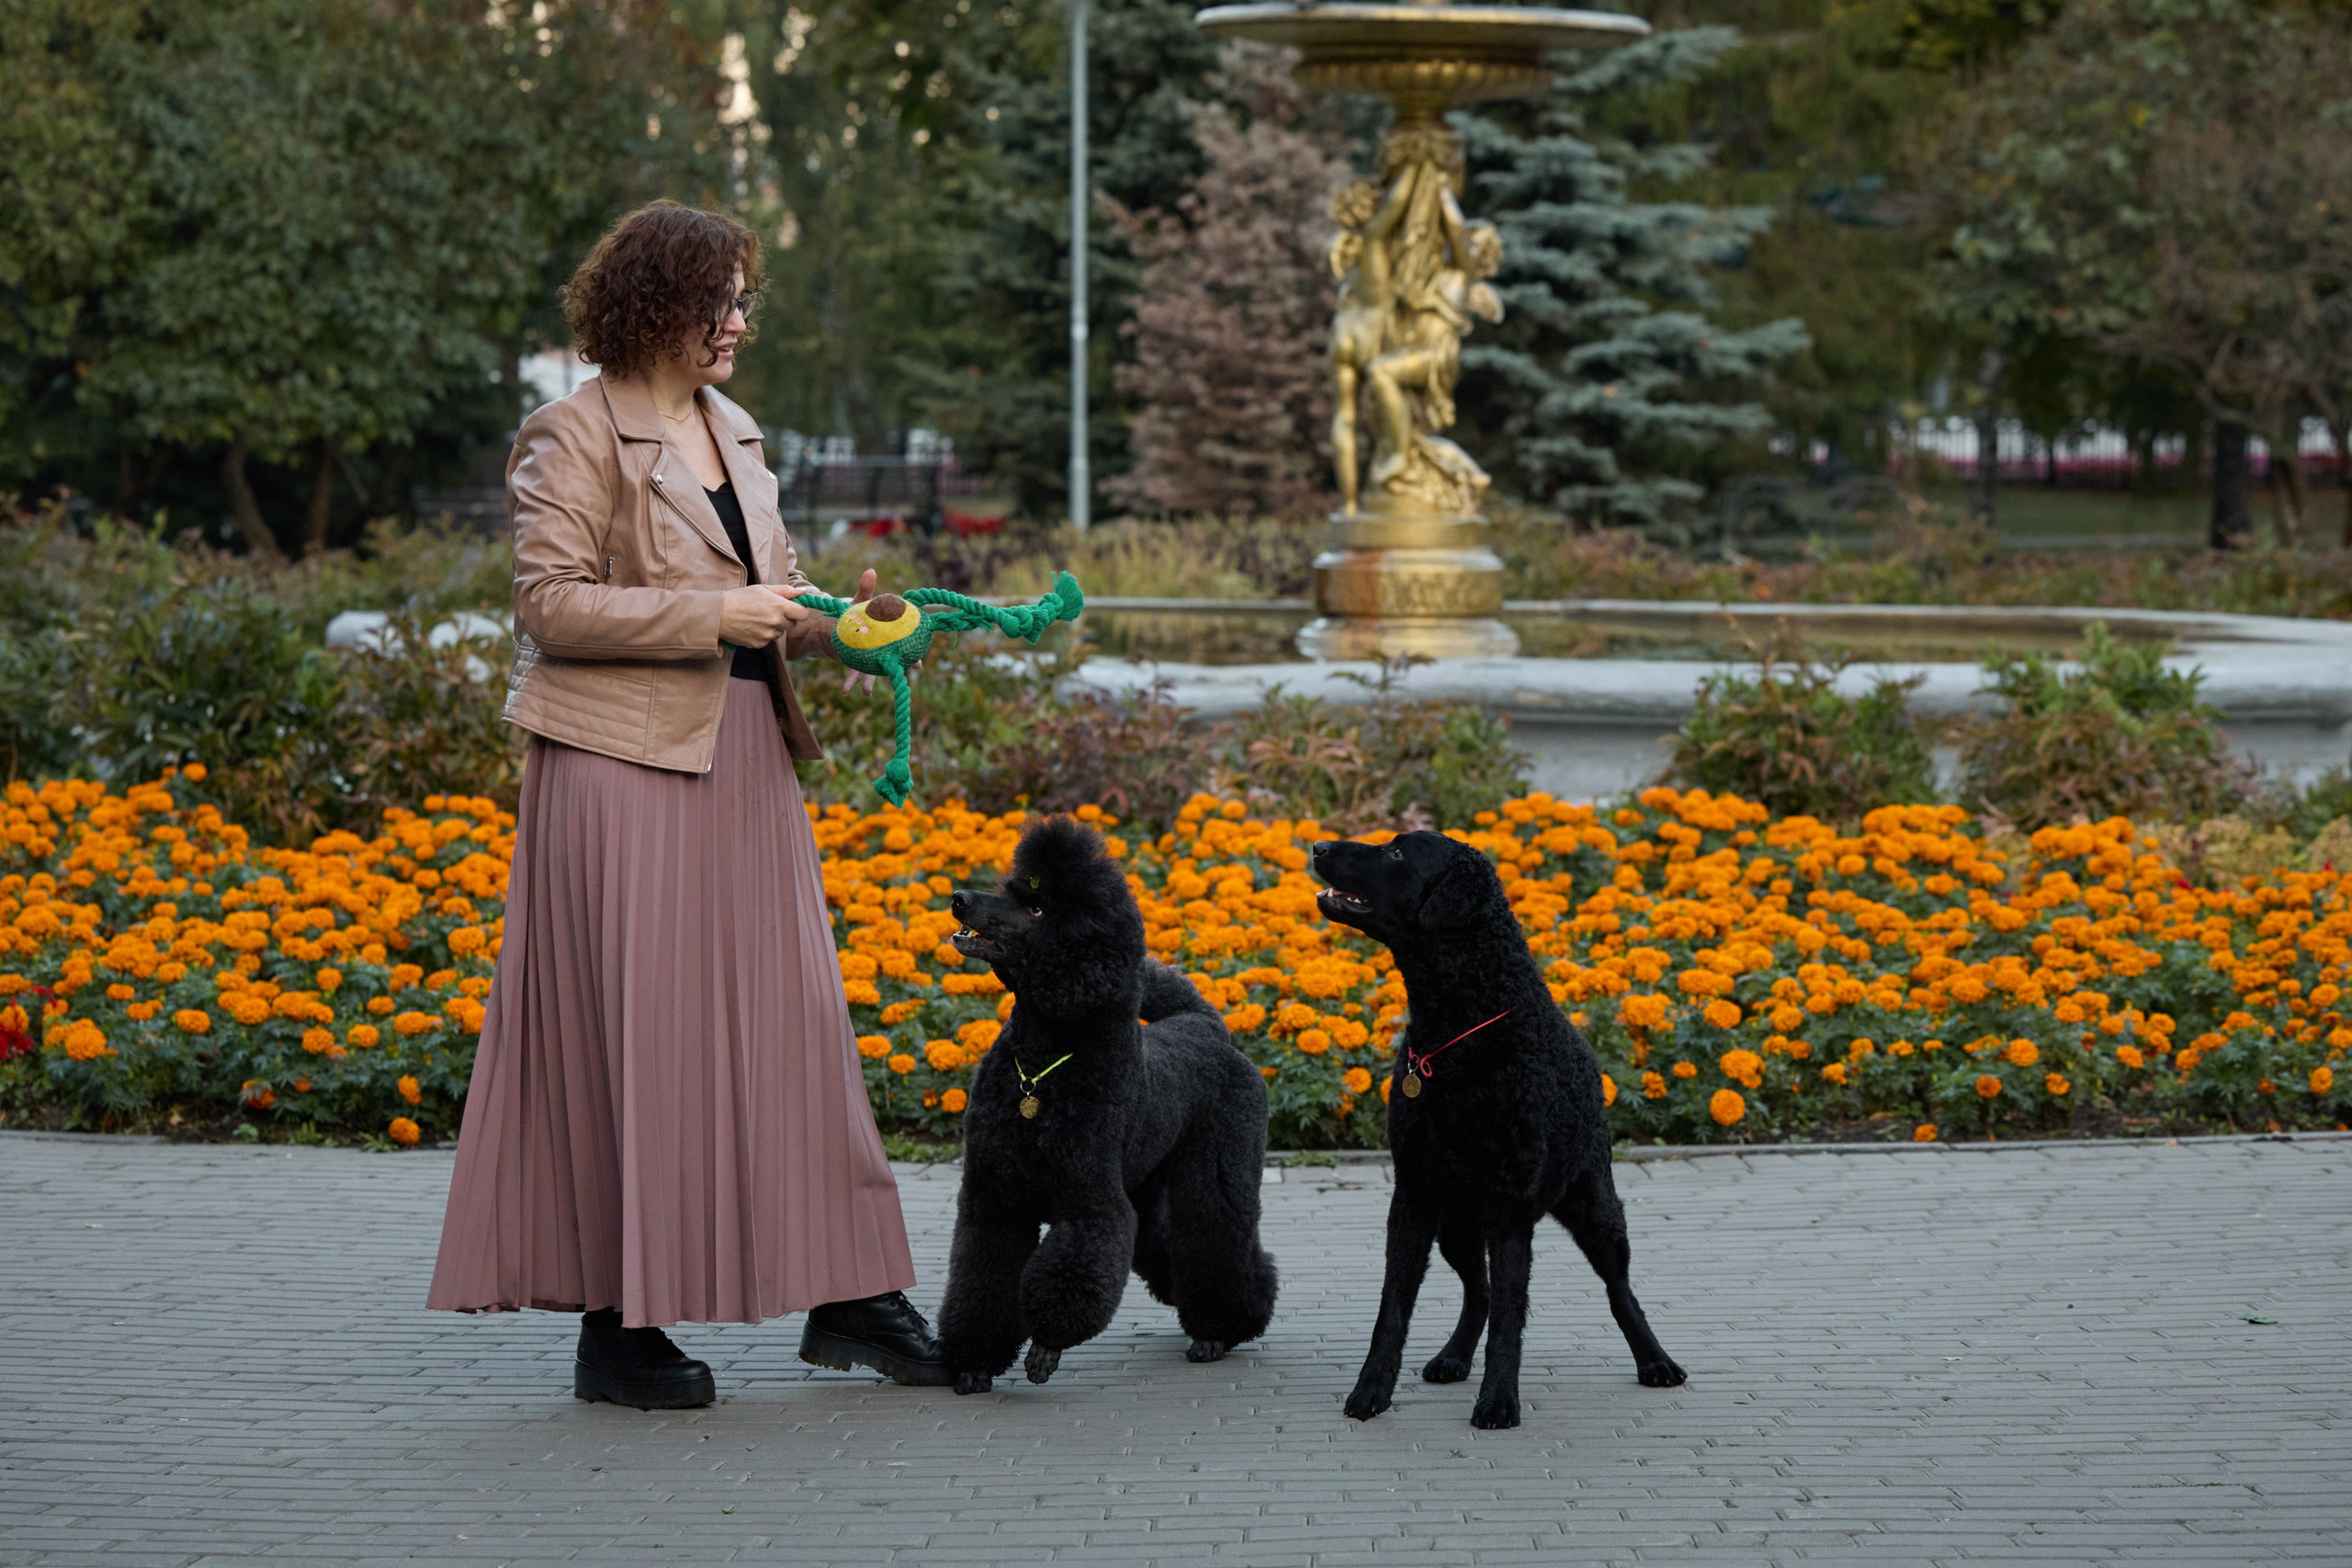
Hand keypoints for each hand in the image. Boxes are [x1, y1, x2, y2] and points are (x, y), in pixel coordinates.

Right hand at [718, 584, 814, 649]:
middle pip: (793, 625)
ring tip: (758, 618)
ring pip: (780, 633)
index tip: (794, 608)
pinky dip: (763, 635)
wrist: (718, 614)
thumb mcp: (762, 589)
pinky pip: (768, 640)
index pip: (803, 614)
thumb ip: (785, 591)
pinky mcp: (759, 644)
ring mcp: (767, 635)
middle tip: (772, 612)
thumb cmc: (740, 598)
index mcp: (778, 606)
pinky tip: (752, 626)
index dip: (800, 611)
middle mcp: (775, 622)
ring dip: (774, 627)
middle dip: (787, 619)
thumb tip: (803, 592)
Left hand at [841, 567, 921, 693]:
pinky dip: (850, 682)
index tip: (918, 665)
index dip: (914, 657)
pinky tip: (844, 691)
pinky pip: (854, 674)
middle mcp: (882, 650)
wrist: (843, 624)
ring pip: (873, 674)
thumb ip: (865, 588)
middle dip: (896, 671)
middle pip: (892, 662)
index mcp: (888, 636)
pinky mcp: (857, 664)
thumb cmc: (858, 612)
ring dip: (869, 684)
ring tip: (866, 694)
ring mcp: (870, 659)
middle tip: (902, 679)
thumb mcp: (861, 600)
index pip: (904, 647)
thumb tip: (870, 571)